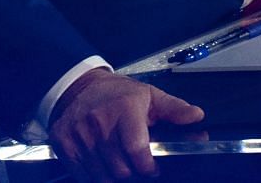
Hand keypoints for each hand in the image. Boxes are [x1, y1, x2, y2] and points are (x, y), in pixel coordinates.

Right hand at [49, 68, 204, 180]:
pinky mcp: (64, 146)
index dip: (149, 167)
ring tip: (120, 163)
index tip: (153, 168)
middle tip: (136, 164)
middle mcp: (100, 123)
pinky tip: (102, 163)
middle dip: (133, 172)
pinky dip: (96, 176)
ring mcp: (80, 136)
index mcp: (124, 109)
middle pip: (122, 170)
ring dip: (115, 176)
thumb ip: (174, 108)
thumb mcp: (148, 95)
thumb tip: (197, 116)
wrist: (78, 87)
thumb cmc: (117, 94)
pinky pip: (85, 176)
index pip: (137, 152)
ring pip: (104, 177)